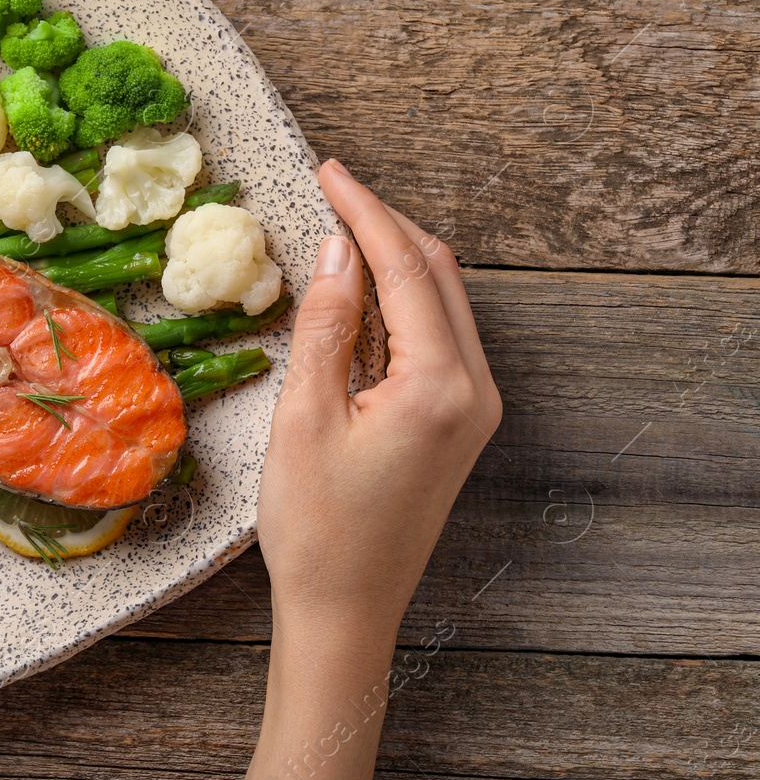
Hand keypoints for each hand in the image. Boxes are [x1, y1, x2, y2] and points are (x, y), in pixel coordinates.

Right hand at [225, 160, 500, 779]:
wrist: (346, 608)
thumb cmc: (316, 525)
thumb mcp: (305, 416)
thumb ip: (325, 324)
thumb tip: (335, 249)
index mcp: (440, 385)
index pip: (406, 269)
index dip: (364, 212)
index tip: (327, 170)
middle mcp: (475, 390)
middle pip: (438, 275)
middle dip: (386, 224)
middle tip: (331, 188)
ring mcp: (474, 409)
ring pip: (442, 303)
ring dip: (397, 259)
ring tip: (340, 227)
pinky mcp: (459, 425)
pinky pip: (438, 338)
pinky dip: (402, 302)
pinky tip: (361, 292)